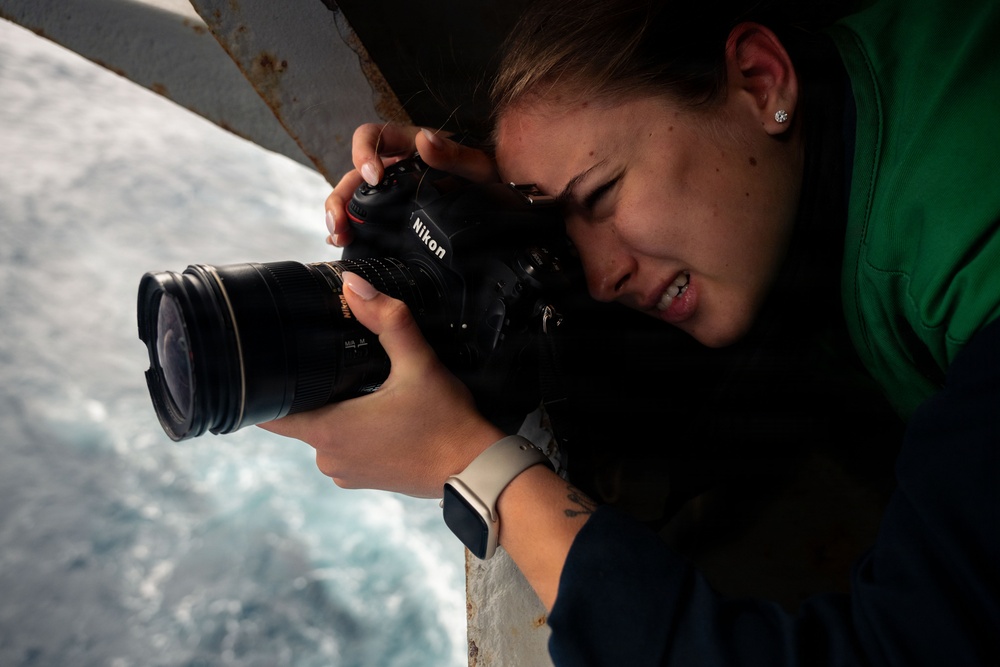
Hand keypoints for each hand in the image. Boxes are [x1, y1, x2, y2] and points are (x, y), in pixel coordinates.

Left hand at [259, 272, 503, 497]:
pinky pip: (347, 449)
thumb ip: (387, 320)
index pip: (271, 416)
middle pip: (303, 417)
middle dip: (319, 392)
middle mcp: (329, 458)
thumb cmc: (446, 423)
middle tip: (343, 367)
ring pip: (327, 432)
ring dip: (340, 412)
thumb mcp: (418, 363)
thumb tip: (354, 286)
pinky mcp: (364, 481)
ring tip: (369, 391)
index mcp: (330, 431)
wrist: (474, 469)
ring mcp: (346, 474)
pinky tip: (383, 416)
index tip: (272, 368)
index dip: (266, 390)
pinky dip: (358, 432)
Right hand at [324, 123, 498, 246]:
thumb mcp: (477, 165)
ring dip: (340, 217)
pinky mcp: (392, 215)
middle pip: (353, 175)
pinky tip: (345, 245)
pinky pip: (365, 220)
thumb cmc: (488, 176)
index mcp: (407, 146)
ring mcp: (390, 192)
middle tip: (340, 222)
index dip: (363, 153)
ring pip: (353, 199)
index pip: (371, 137)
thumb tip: (424, 140)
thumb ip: (454, 153)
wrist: (500, 200)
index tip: (373, 176)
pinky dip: (351, 231)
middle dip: (340, 198)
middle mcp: (392, 167)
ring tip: (339, 237)